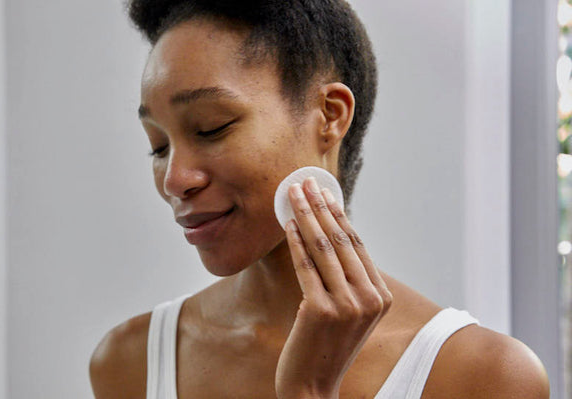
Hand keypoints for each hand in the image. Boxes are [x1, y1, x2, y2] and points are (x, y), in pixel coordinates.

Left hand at [275, 177, 391, 398]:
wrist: (313, 386)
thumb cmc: (326, 345)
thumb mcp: (348, 310)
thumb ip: (347, 279)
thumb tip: (329, 234)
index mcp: (381, 296)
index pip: (357, 245)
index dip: (339, 215)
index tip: (325, 192)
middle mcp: (370, 298)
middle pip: (342, 240)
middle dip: (320, 206)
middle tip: (305, 182)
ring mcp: (348, 305)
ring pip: (324, 247)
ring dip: (306, 216)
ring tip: (293, 194)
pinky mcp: (322, 309)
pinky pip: (306, 266)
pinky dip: (295, 241)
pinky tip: (287, 224)